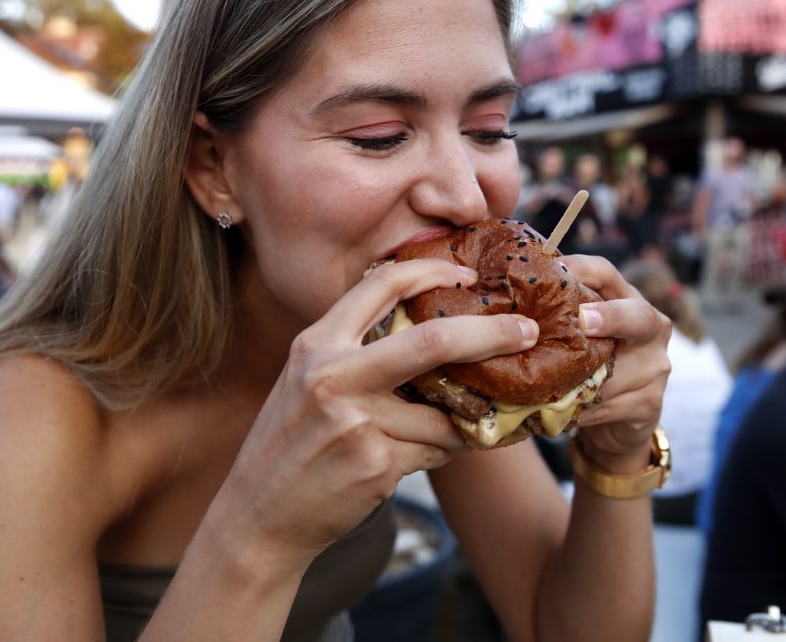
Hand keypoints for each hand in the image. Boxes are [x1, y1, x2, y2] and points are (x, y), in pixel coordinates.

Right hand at [216, 259, 540, 561]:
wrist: (259, 513)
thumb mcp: (306, 378)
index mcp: (317, 344)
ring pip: (443, 412)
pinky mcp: (377, 465)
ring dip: (465, 416)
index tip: (466, 275)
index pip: (381, 284)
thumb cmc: (290, 440)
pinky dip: (448, 447)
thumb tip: (430, 327)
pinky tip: (437, 449)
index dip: (432, 271)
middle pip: (433, 341)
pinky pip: (437, 449)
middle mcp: (334, 376)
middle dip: (491, 333)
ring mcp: (357, 423)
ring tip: (465, 418)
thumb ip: (355, 349)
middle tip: (526, 331)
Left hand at [562, 255, 670, 471]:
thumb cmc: (589, 368)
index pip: (606, 273)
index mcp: (628, 300)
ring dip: (579, 377)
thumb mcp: (577, 337)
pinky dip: (579, 408)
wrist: (619, 423)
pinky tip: (556, 409)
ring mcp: (654, 367)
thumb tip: (500, 306)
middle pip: (637, 314)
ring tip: (545, 379)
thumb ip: (557, 319)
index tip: (554, 273)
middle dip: (612, 317)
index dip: (581, 270)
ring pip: (617, 370)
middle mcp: (651, 329)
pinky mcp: (649, 404)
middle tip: (584, 321)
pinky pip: (608, 405)